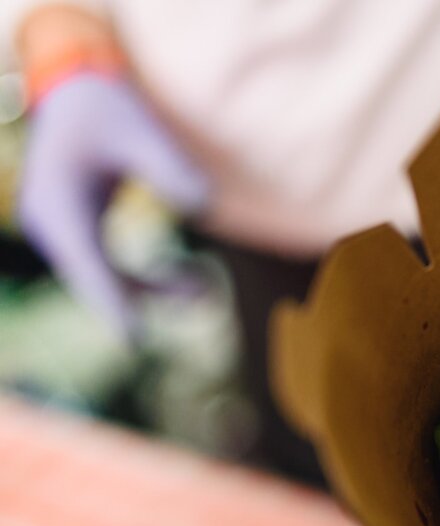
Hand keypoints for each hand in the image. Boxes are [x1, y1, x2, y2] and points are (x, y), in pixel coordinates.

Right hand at [18, 73, 208, 339]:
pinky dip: (147, 277)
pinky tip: (191, 281)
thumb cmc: (109, 107)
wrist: (75, 91)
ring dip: (155, 288)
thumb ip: (171, 165)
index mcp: (58, 201)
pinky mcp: (77, 232)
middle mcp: (51, 222)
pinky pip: (110, 267)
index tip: (134, 340)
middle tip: (206, 296)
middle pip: (99, 277)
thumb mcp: (142, 129)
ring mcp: (61, 230)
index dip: (111, 303)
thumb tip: (205, 206)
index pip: (87, 263)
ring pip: (107, 276)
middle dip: (149, 295)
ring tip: (207, 290)